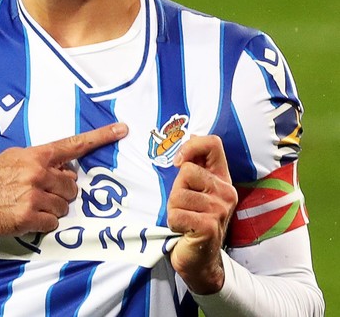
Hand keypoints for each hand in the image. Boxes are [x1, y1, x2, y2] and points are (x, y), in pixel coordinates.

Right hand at [0, 122, 127, 239]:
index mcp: (37, 155)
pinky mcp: (29, 215)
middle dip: (62, 193)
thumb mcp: (16, 157)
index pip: (74, 144)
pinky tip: (27, 216)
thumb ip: (41, 159)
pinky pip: (53, 223)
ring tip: (31, 204)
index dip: (101, 136)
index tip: (122, 129)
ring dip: (52, 209)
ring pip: (64, 207)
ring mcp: (34, 194)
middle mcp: (38, 172)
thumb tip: (65, 166)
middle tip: (42, 193)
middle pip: (72, 186)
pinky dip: (44, 223)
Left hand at [167, 135, 237, 294]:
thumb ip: (192, 166)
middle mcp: (225, 192)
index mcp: (221, 178)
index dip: (191, 146)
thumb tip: (188, 135)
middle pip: (187, 171)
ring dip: (173, 208)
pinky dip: (172, 222)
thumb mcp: (192, 190)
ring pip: (178, 193)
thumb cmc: (191, 221)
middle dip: (176, 189)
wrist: (199, 261)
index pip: (212, 144)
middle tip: (183, 207)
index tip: (178, 162)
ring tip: (183, 220)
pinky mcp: (209, 226)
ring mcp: (219, 209)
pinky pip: (176, 213)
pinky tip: (182, 231)